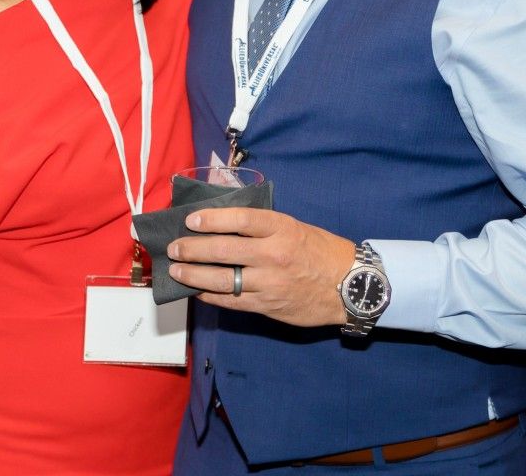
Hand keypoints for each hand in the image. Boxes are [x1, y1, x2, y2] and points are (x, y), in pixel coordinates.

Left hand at [167, 207, 355, 326]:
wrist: (350, 287)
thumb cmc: (320, 251)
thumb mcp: (294, 227)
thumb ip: (262, 226)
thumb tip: (223, 221)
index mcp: (281, 229)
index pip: (239, 219)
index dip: (211, 218)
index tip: (191, 220)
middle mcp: (273, 255)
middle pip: (223, 250)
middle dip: (192, 248)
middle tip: (174, 247)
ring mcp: (269, 283)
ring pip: (222, 279)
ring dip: (194, 274)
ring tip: (176, 270)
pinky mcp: (267, 306)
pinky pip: (231, 302)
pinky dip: (210, 295)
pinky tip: (197, 290)